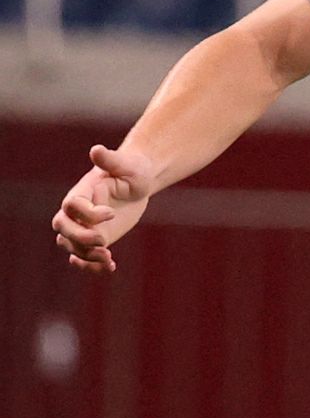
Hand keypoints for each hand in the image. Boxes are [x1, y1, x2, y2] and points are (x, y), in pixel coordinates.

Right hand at [52, 144, 156, 274]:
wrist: (138, 181)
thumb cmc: (132, 169)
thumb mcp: (126, 164)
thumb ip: (110, 160)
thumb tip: (96, 150)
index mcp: (81, 192)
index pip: (72, 206)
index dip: (88, 213)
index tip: (112, 212)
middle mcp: (76, 211)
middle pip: (63, 228)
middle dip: (79, 237)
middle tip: (104, 241)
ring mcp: (84, 226)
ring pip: (71, 245)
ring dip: (85, 255)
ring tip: (108, 258)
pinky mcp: (95, 238)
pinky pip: (83, 256)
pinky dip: (91, 265)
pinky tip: (110, 267)